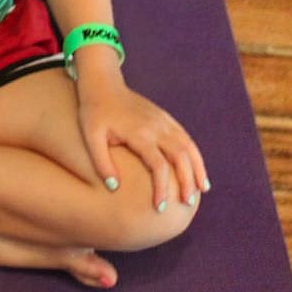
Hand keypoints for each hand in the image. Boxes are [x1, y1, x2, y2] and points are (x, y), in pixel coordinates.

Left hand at [76, 73, 208, 210]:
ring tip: (201, 190)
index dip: (162, 188)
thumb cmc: (94, 113)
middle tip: (187, 204)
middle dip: (186, 182)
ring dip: (197, 169)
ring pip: (188, 147)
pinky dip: (195, 155)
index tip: (159, 207)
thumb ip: (102, 162)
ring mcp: (163, 121)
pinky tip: (197, 171)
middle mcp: (156, 127)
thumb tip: (114, 188)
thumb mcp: (90, 137)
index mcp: (139, 133)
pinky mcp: (165, 118)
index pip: (158, 165)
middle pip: (180, 157)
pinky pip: (186, 138)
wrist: (102, 84)